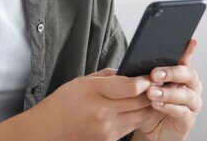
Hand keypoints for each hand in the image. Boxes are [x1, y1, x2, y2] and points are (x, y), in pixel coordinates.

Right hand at [26, 67, 152, 140]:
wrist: (47, 131)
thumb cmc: (62, 103)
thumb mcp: (81, 81)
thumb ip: (107, 76)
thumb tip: (128, 72)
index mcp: (94, 92)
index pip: (131, 86)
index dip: (145, 80)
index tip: (150, 75)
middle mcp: (102, 112)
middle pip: (140, 102)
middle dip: (151, 92)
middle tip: (158, 84)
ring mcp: (107, 129)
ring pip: (140, 116)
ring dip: (147, 106)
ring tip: (151, 96)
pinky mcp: (109, 140)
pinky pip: (131, 127)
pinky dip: (137, 117)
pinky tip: (136, 109)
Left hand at [133, 38, 202, 140]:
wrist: (151, 128)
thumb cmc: (148, 103)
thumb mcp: (144, 86)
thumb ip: (144, 74)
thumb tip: (133, 62)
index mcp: (182, 73)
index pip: (185, 58)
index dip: (188, 50)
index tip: (190, 41)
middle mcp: (191, 85)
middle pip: (187, 74)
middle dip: (171, 72)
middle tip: (154, 74)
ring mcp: (192, 102)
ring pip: (186, 94)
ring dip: (168, 92)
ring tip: (151, 93)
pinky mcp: (188, 119)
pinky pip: (182, 111)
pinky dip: (169, 107)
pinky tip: (156, 104)